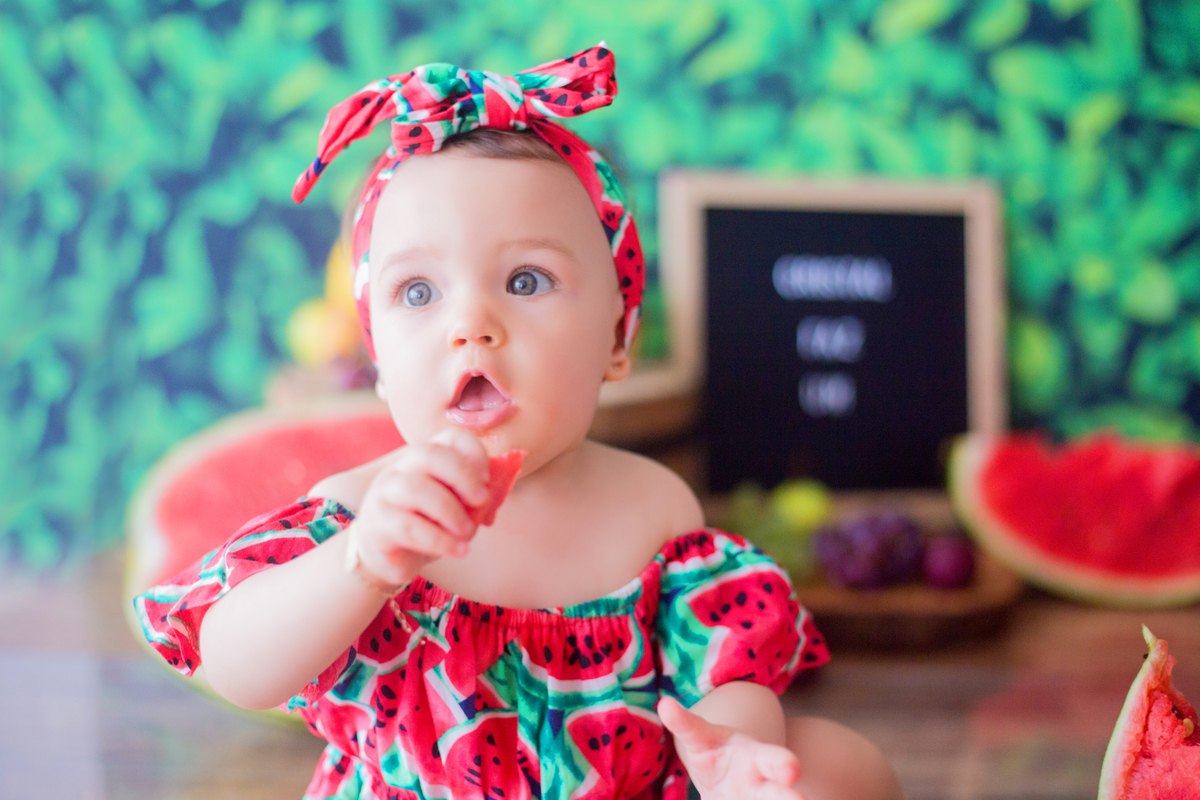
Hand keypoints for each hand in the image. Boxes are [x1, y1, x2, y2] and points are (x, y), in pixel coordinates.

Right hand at [350, 429, 489, 588]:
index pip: (450, 438)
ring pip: (416, 489)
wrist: (390, 558)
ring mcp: (385, 494)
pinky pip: (408, 527)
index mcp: (426, 459)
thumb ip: (475, 498)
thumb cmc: (429, 526)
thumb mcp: (457, 509)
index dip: (474, 454)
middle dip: (463, 476)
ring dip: (451, 511)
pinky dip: (440, 540)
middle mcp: (401, 469)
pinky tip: (458, 551)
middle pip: (430, 453)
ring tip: (468, 531)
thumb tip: (491, 496)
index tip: (487, 480)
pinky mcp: (376, 524)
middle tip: (482, 501)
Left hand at [658, 696, 805, 799]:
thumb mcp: (702, 737)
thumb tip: (663, 703)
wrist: (727, 776)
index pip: (774, 759)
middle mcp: (767, 788)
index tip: (790, 768)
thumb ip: (686, 724)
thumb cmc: (717, 752)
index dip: (783, 763)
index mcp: (757, 759)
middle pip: (785, 796)